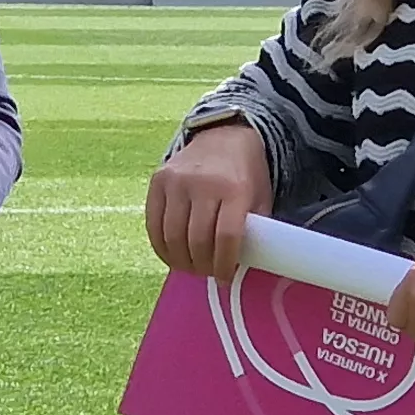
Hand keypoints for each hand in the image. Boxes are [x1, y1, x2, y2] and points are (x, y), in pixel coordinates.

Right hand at [146, 120, 271, 276]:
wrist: (225, 136)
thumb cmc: (246, 175)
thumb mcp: (260, 200)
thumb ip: (254, 231)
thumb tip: (241, 269)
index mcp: (235, 188)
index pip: (226, 237)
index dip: (224, 264)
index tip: (224, 278)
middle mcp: (203, 183)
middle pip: (197, 240)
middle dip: (202, 266)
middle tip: (207, 274)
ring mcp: (177, 181)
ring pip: (172, 236)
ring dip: (181, 261)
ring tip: (190, 267)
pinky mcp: (158, 180)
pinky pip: (153, 224)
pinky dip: (161, 246)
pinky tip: (172, 256)